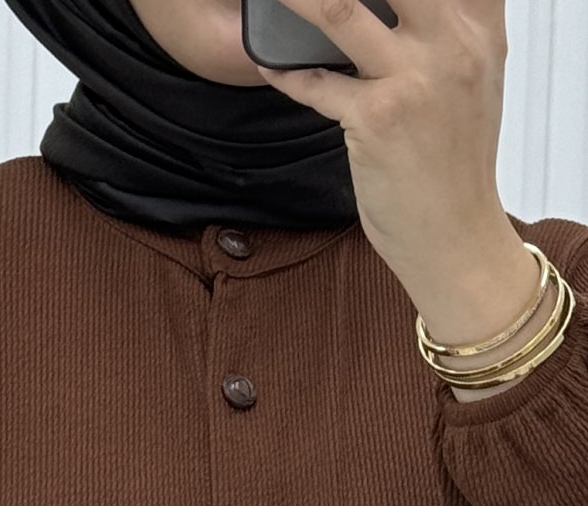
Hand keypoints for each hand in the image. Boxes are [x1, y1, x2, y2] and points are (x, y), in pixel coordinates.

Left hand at [258, 0, 509, 277]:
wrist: (457, 238)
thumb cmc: (456, 169)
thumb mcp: (476, 84)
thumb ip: (452, 33)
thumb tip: (410, 10)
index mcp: (479, 30)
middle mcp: (451, 44)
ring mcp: (413, 79)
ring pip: (339, 10)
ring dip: (296, 1)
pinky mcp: (377, 118)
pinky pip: (315, 82)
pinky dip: (286, 73)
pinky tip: (269, 64)